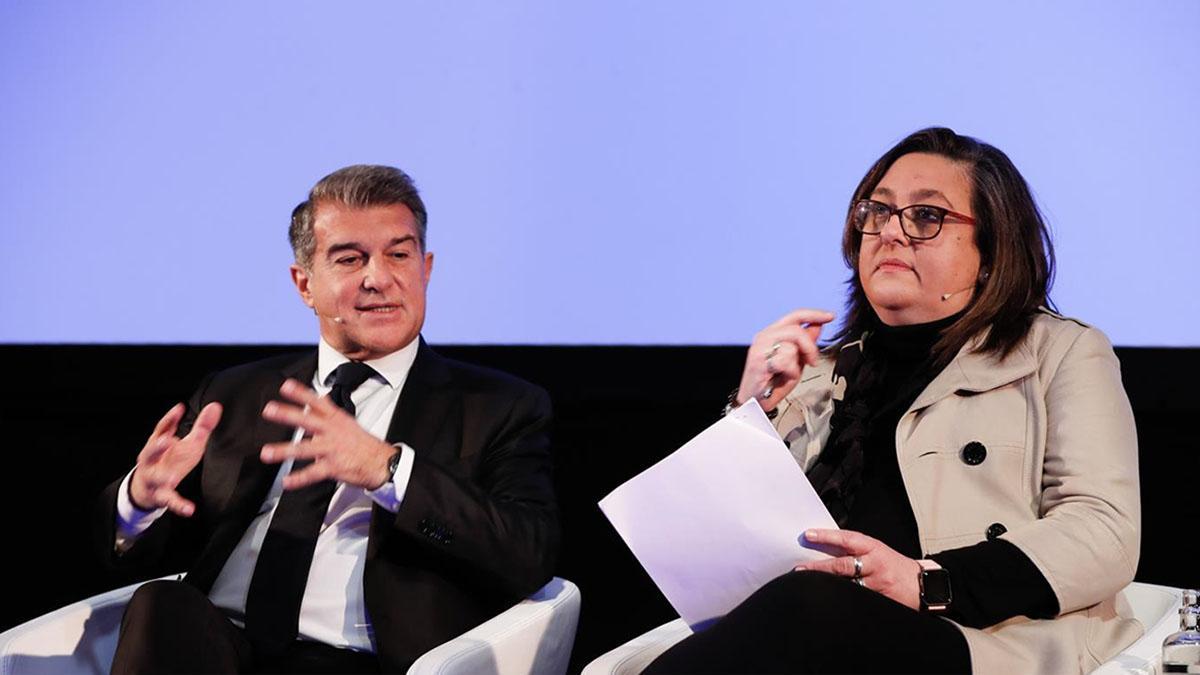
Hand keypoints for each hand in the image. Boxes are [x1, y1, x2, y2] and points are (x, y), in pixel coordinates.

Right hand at [129, 401, 222, 516]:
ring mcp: (154, 478)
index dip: (169, 419)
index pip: (161, 430)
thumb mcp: (188, 443)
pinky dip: (179, 505)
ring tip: (170, 478)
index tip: (179, 409)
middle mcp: (151, 460)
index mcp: (157, 445)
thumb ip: (201, 427)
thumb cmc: (170, 460)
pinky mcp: (161, 495)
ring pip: (155, 477)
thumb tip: (215, 406)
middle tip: (166, 440)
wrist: (148, 487)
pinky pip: (170, 500)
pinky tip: (189, 510)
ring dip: (162, 477)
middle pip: (150, 452)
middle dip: (157, 446)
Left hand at [259, 378, 393, 489]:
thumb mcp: (346, 421)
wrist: (381, 462)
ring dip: (284, 451)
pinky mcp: (333, 467)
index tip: (285, 386)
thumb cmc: (361, 443)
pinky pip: (313, 474)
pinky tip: (287, 482)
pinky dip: (299, 479)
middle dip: (288, 415)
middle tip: (270, 410)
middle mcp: (332, 432)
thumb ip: (328, 411)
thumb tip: (318, 399)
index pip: (317, 402)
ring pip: (305, 449)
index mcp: (335, 419)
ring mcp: (332, 450)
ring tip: (266, 453)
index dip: (301, 393)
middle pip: (308, 421)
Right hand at [736, 309, 834, 411]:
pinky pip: (785, 361)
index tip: (829, 317)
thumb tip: (817, 326)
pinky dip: (789, 373)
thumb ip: (805, 343)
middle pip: (796, 329)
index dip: (814, 314)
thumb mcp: (795, 360)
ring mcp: (760, 348)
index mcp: (772, 333)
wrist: (756, 402)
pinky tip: (782, 378)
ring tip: (788, 373)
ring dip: (796, 364)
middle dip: (810, 347)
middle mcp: (764, 336)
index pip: (795, 315)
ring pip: (791, 346)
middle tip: (812, 361)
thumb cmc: (772, 384)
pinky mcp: (759, 361)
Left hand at [794, 528, 920, 609]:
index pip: (846, 539)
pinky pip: (857, 598)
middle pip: (843, 565)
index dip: (826, 537)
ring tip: (808, 585)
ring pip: (847, 585)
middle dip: (819, 567)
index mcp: (873, 547)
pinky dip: (842, 598)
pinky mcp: (880, 600)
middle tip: (799, 568)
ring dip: (828, 585)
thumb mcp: (878, 551)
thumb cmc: (896, 566)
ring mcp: (877, 584)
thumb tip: (825, 547)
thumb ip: (855, 549)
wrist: (925, 585)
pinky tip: (829, 600)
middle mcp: (875, 564)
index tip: (808, 535)